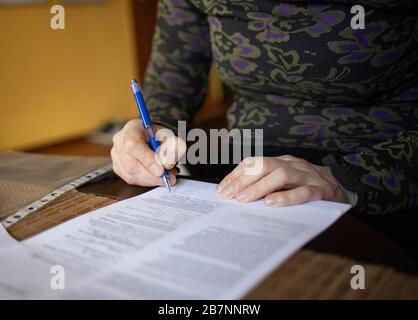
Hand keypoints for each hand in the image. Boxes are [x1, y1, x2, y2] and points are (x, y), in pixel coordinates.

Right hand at [111, 120, 185, 186]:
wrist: (149, 137)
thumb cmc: (157, 135)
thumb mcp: (169, 136)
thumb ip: (171, 147)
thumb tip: (167, 164)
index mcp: (132, 129)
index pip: (133, 145)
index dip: (147, 159)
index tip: (161, 169)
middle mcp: (120, 142)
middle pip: (131, 164)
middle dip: (152, 175)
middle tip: (168, 177)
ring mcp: (116, 156)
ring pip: (131, 175)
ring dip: (151, 179)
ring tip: (166, 176)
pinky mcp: (118, 168)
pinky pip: (131, 179)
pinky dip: (147, 181)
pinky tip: (156, 177)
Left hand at [216, 155, 346, 206]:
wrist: (341, 186)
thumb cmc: (303, 186)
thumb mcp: (283, 181)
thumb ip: (264, 184)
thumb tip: (235, 196)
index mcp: (280, 161)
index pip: (254, 163)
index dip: (236, 175)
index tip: (221, 190)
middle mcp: (292, 164)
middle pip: (264, 165)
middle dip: (243, 180)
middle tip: (229, 196)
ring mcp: (307, 175)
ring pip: (281, 175)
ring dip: (259, 187)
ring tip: (244, 199)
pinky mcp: (321, 190)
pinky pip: (304, 191)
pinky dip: (287, 197)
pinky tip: (272, 204)